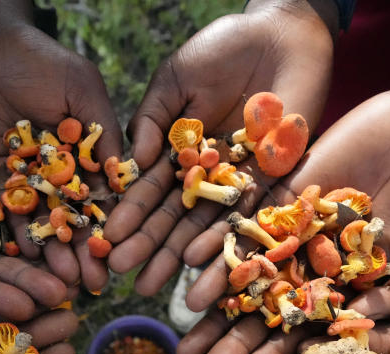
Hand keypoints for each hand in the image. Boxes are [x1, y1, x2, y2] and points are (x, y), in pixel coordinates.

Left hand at [0, 7, 122, 292]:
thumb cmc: (43, 59)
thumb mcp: (82, 90)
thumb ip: (103, 131)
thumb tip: (126, 178)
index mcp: (90, 152)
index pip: (104, 197)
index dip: (112, 228)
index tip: (118, 256)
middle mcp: (61, 170)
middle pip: (74, 219)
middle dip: (81, 253)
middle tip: (89, 286)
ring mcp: (28, 176)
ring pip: (41, 221)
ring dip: (50, 253)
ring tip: (57, 283)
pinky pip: (3, 209)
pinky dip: (12, 233)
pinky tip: (22, 258)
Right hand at [104, 1, 335, 295]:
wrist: (282, 33)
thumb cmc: (223, 48)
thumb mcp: (175, 79)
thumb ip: (152, 119)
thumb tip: (133, 164)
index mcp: (180, 152)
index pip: (151, 190)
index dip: (130, 215)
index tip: (106, 240)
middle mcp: (208, 174)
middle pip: (175, 216)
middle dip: (148, 245)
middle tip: (122, 274)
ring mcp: (240, 180)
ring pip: (207, 225)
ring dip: (180, 256)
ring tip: (154, 283)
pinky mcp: (275, 178)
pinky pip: (248, 214)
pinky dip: (224, 238)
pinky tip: (196, 260)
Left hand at [180, 88, 389, 353]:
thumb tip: (352, 332)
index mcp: (348, 290)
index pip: (306, 332)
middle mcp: (314, 264)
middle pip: (265, 307)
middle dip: (232, 336)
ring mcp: (296, 228)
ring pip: (248, 265)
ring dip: (217, 288)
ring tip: (186, 312)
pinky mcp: (283, 190)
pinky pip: (246, 215)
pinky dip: (220, 234)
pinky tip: (191, 255)